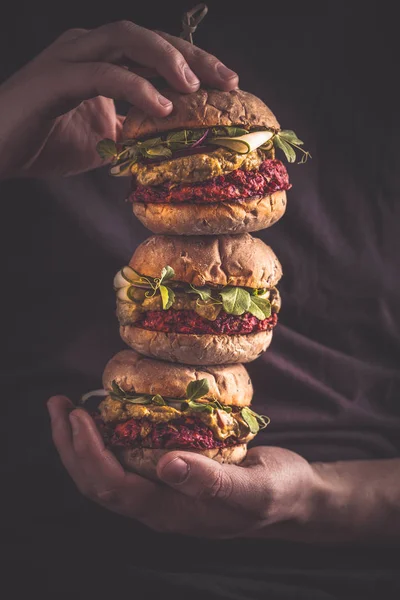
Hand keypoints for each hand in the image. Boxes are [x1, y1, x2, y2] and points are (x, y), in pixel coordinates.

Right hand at [0, 22, 237, 178]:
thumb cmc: (44, 141)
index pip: (156, 52)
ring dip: (167, 60)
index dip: (194, 64)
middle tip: (228, 82)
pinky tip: (162, 107)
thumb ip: (132, 133)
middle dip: (193, 57)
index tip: (228, 86)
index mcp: (101, 58)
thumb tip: (166, 145)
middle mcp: (88, 48)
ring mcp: (71, 57)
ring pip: (127, 40)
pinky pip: (103, 74)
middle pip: (150, 37)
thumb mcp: (102, 140)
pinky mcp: (57, 78)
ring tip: (195, 88)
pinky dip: (135, 88)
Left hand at [48, 396, 318, 538]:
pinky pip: (124, 464)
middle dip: (70, 447)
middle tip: (59, 405)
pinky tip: (104, 417)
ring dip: (79, 445)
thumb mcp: (255, 488)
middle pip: (98, 485)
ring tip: (67, 408)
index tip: (78, 416)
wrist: (294, 499)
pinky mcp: (168, 479)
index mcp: (173, 513)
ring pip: (105, 477)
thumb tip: (166, 465)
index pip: (115, 489)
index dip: (89, 454)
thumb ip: (213, 483)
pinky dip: (104, 441)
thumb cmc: (279, 491)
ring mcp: (161, 494)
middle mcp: (159, 508)